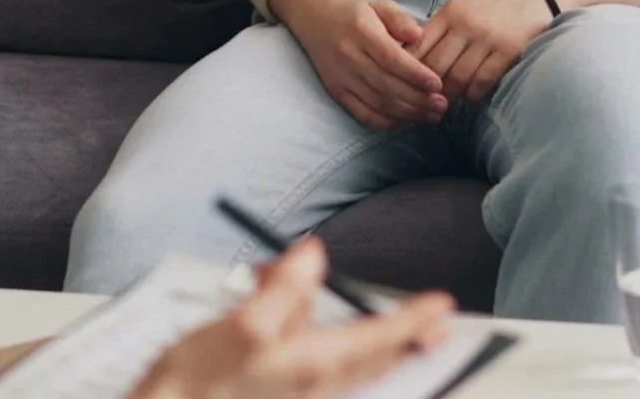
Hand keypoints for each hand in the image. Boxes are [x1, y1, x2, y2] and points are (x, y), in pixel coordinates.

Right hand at [131, 238, 453, 398]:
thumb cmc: (197, 382)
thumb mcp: (241, 324)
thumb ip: (284, 288)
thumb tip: (314, 256)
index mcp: (313, 364)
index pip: (379, 337)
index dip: (411, 318)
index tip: (442, 305)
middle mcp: (315, 384)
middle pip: (375, 358)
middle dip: (407, 339)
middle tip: (438, 324)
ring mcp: (300, 392)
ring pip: (352, 363)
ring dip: (374, 341)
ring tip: (391, 326)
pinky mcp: (282, 392)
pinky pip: (324, 366)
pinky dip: (336, 345)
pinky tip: (317, 328)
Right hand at [272, 0, 446, 130]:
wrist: (315, 18)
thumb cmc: (355, 12)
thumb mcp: (379, 5)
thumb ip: (399, 18)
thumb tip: (418, 34)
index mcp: (361, 32)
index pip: (390, 58)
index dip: (415, 74)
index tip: (438, 84)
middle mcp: (348, 56)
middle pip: (386, 85)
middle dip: (417, 99)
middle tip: (442, 105)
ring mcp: (340, 77)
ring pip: (376, 103)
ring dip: (407, 113)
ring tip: (431, 115)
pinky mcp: (336, 91)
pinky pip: (362, 114)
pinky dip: (386, 122)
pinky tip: (407, 121)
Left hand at [411, 0, 554, 104]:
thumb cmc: (497, 0)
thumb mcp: (463, 4)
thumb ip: (442, 27)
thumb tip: (415, 56)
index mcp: (450, 12)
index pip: (418, 46)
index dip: (407, 69)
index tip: (404, 84)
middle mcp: (465, 26)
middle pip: (434, 66)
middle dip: (425, 88)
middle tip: (421, 102)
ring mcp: (487, 39)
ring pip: (457, 77)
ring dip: (448, 95)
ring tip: (442, 105)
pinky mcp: (509, 51)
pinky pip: (483, 81)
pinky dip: (473, 94)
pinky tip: (470, 99)